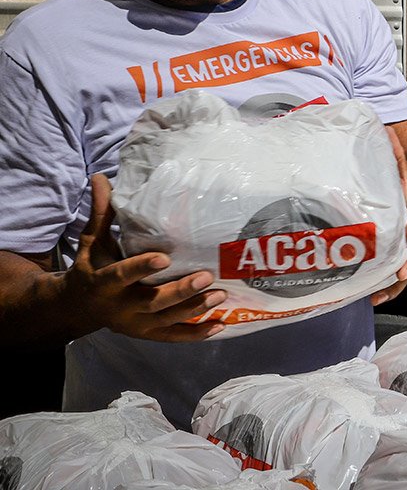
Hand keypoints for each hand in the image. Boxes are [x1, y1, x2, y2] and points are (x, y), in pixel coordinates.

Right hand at [61, 174, 225, 341]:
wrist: (77, 308)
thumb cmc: (91, 267)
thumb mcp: (92, 242)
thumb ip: (102, 213)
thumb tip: (101, 177)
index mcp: (103, 283)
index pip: (121, 275)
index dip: (141, 268)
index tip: (165, 257)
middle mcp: (120, 308)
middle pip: (152, 302)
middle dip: (180, 291)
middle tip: (207, 276)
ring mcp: (135, 325)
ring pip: (167, 321)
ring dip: (194, 309)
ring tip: (221, 295)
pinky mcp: (147, 334)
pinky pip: (173, 337)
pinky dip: (196, 333)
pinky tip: (220, 325)